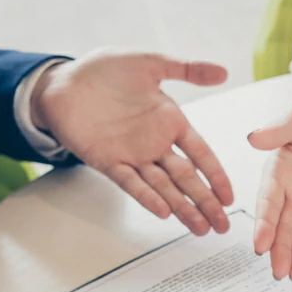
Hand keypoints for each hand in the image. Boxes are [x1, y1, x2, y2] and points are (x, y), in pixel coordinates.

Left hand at [31, 49, 234, 235]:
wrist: (62, 81)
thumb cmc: (104, 70)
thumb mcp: (151, 63)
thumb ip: (188, 69)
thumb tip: (224, 71)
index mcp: (171, 122)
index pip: (201, 154)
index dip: (216, 176)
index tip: (230, 198)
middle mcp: (155, 144)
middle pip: (187, 179)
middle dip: (206, 202)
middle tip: (222, 226)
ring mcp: (133, 155)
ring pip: (164, 187)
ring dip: (183, 208)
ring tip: (201, 228)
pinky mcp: (109, 162)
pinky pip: (132, 183)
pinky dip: (147, 197)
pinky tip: (164, 211)